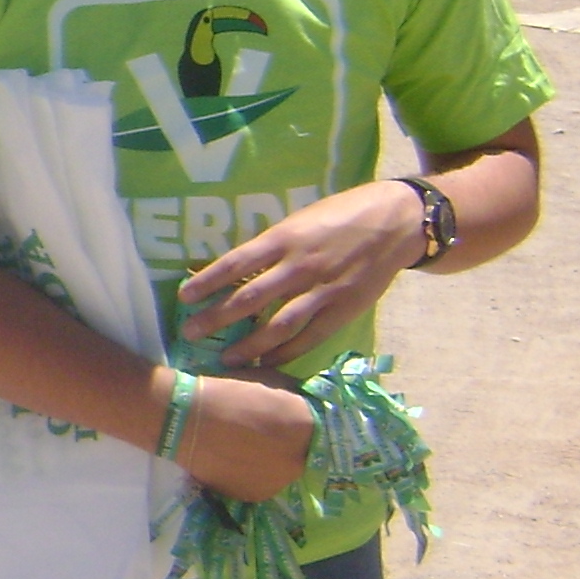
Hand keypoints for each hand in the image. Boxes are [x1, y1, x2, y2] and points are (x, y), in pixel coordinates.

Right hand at [175, 369, 314, 500]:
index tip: (283, 418)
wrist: (184, 420)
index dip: (298, 422)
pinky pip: (261, 483)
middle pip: (301, 452)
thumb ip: (292, 394)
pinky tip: (233, 460)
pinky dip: (252, 475)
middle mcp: (299, 459)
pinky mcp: (255, 496)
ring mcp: (277, 482)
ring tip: (244, 448)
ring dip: (271, 462)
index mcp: (306, 426)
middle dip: (287, 444)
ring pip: (281, 471)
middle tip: (261, 434)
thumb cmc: (225, 392)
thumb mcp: (268, 379)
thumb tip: (300, 402)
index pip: (317, 426)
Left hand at [177, 180, 425, 365]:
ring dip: (248, 345)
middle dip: (216, 318)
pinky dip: (285, 353)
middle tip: (189, 333)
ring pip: (278, 325)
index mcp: (284, 238)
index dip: (207, 281)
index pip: (235, 263)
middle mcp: (299, 266)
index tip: (184, 297)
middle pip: (249, 299)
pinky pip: (309, 337)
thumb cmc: (340, 216)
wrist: (395, 222)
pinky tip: (265, 362)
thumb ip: (271, 246)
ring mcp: (323, 291)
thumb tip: (233, 268)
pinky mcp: (344, 309)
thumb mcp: (299, 221)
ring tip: (224, 358)